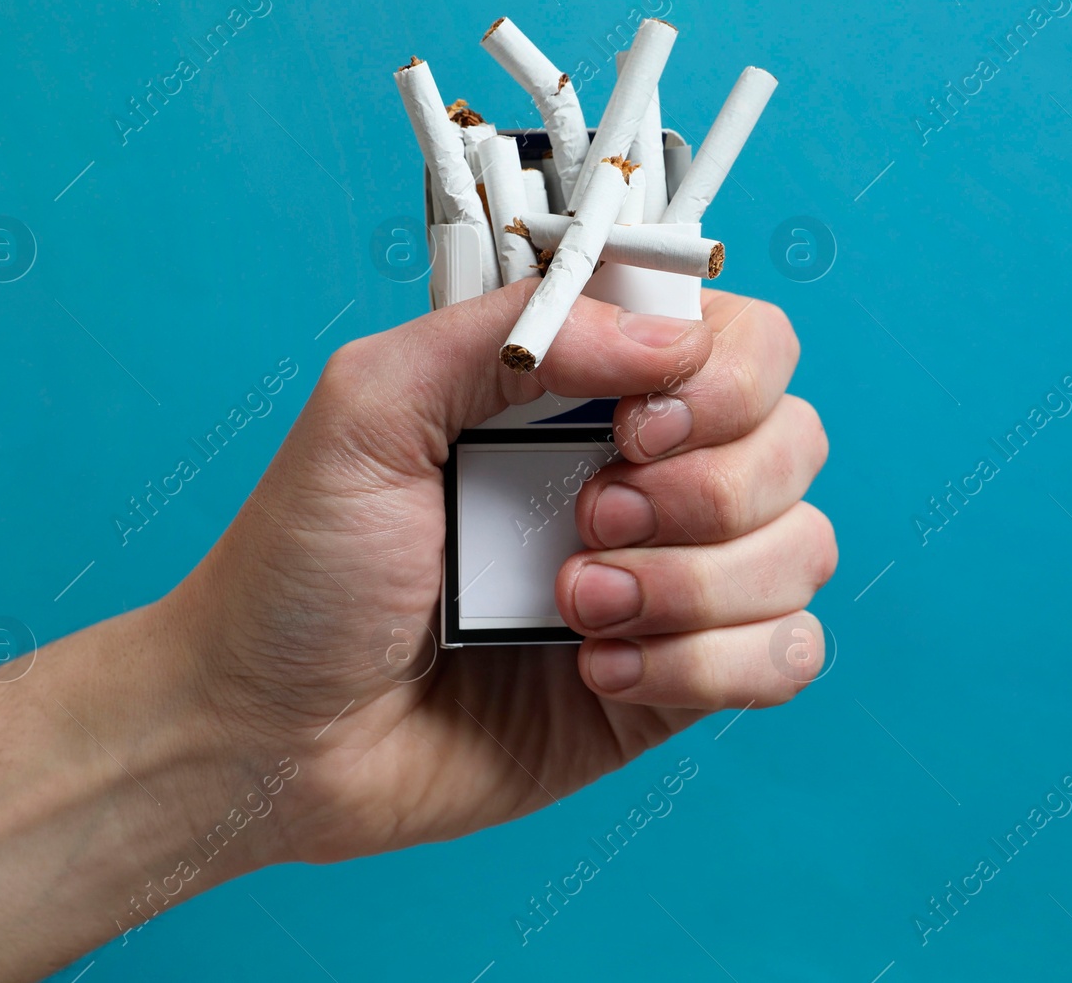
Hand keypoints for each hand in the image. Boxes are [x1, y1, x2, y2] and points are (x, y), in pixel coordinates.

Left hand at [177, 280, 835, 863]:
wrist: (269, 735)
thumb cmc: (302, 569)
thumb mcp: (372, 406)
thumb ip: (512, 335)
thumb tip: (672, 336)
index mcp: (581, 392)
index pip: (741, 339)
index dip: (723, 376)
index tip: (634, 427)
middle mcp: (643, 475)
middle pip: (795, 439)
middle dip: (709, 491)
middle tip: (589, 521)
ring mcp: (668, 581)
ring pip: (802, 550)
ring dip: (697, 586)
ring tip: (571, 611)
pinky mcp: (674, 683)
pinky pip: (786, 656)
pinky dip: (711, 666)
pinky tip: (602, 674)